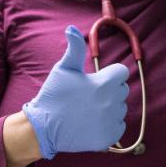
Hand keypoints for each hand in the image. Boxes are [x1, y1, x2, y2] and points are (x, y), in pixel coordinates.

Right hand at [23, 25, 129, 158]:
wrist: (43, 127)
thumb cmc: (54, 95)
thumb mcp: (63, 69)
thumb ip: (74, 49)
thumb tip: (72, 28)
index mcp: (104, 83)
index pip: (122, 72)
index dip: (109, 75)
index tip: (96, 81)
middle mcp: (111, 102)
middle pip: (122, 90)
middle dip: (109, 91)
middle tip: (89, 97)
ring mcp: (111, 121)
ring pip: (120, 109)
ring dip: (109, 109)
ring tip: (88, 110)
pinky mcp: (108, 138)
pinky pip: (118, 127)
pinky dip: (109, 126)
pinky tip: (92, 123)